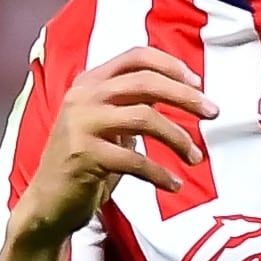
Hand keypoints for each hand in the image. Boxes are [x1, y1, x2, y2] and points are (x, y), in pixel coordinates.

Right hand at [9, 47, 214, 246]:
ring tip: (196, 157)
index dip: (170, 65)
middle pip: (145, 82)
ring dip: (178, 138)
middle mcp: (83, 97)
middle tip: (213, 112)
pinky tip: (173, 184)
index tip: (197, 82)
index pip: (135, 56)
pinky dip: (160, 174)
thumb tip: (179, 91)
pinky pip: (134, 161)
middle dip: (186, 96)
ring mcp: (81, 125)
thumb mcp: (107, 125)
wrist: (48, 203)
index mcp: (89, 83)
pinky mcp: (84, 156)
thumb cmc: (85, 164)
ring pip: (144, 118)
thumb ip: (133, 104)